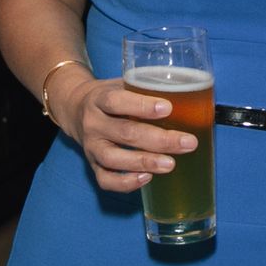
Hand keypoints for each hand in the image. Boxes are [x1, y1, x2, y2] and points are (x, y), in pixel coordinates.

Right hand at [51, 72, 197, 193]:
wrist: (74, 108)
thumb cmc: (110, 96)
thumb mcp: (122, 83)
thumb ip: (146, 87)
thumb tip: (190, 94)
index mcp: (99, 98)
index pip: (117, 101)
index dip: (142, 106)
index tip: (168, 108)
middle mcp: (93, 123)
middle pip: (125, 132)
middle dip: (159, 139)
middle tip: (187, 143)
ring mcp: (91, 147)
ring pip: (114, 158)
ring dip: (145, 162)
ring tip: (171, 164)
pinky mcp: (91, 166)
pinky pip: (106, 180)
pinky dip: (126, 183)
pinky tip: (148, 178)